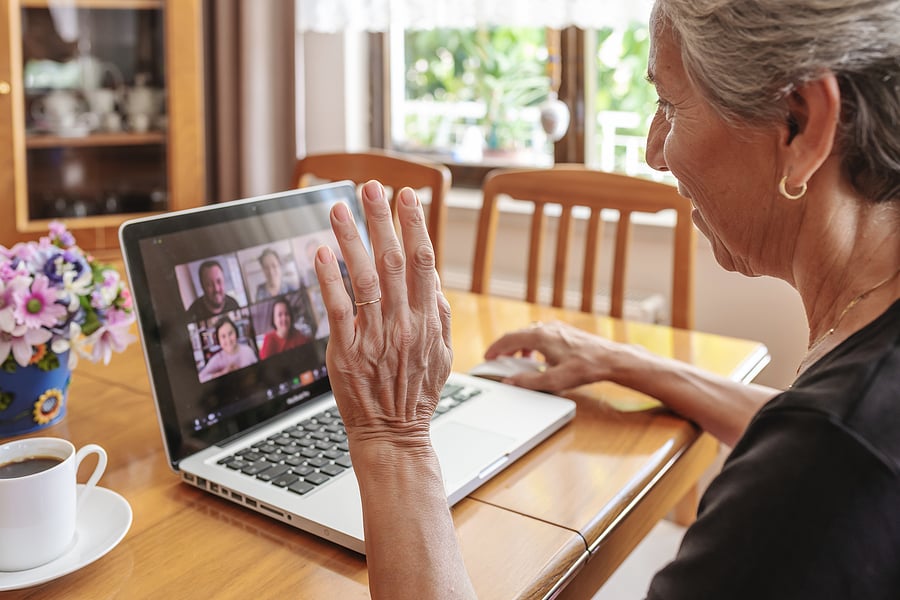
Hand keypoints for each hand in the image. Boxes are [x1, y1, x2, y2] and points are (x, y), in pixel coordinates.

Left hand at [314, 181, 451, 450]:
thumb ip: (438, 314)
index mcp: (427, 321)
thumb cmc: (415, 393)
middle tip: (372, 187)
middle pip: (392, 262)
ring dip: (352, 240)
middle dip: (382, 220)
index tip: (407, 196)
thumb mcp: (442, 354)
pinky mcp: (347, 352)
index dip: (415, 226)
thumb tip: (432, 276)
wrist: (392, 434)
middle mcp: (403, 324)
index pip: (423, 262)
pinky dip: (329, 279)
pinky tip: (321, 252)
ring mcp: (374, 337)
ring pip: (363, 279)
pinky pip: (338, 309)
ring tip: (341, 208)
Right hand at [484, 320, 647, 391]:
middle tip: (498, 360)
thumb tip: (511, 381)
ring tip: (517, 361)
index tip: (488, 357)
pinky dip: (533, 345)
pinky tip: (538, 358)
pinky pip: (541, 335)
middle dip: (506, 348)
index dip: (495, 349)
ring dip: (520, 347)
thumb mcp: (554, 380)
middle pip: (518, 335)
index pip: (509, 339)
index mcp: (540, 337)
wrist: (611, 359)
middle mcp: (547, 328)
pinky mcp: (565, 332)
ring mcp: (557, 328)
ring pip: (530, 334)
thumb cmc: (586, 367)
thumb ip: (529, 382)